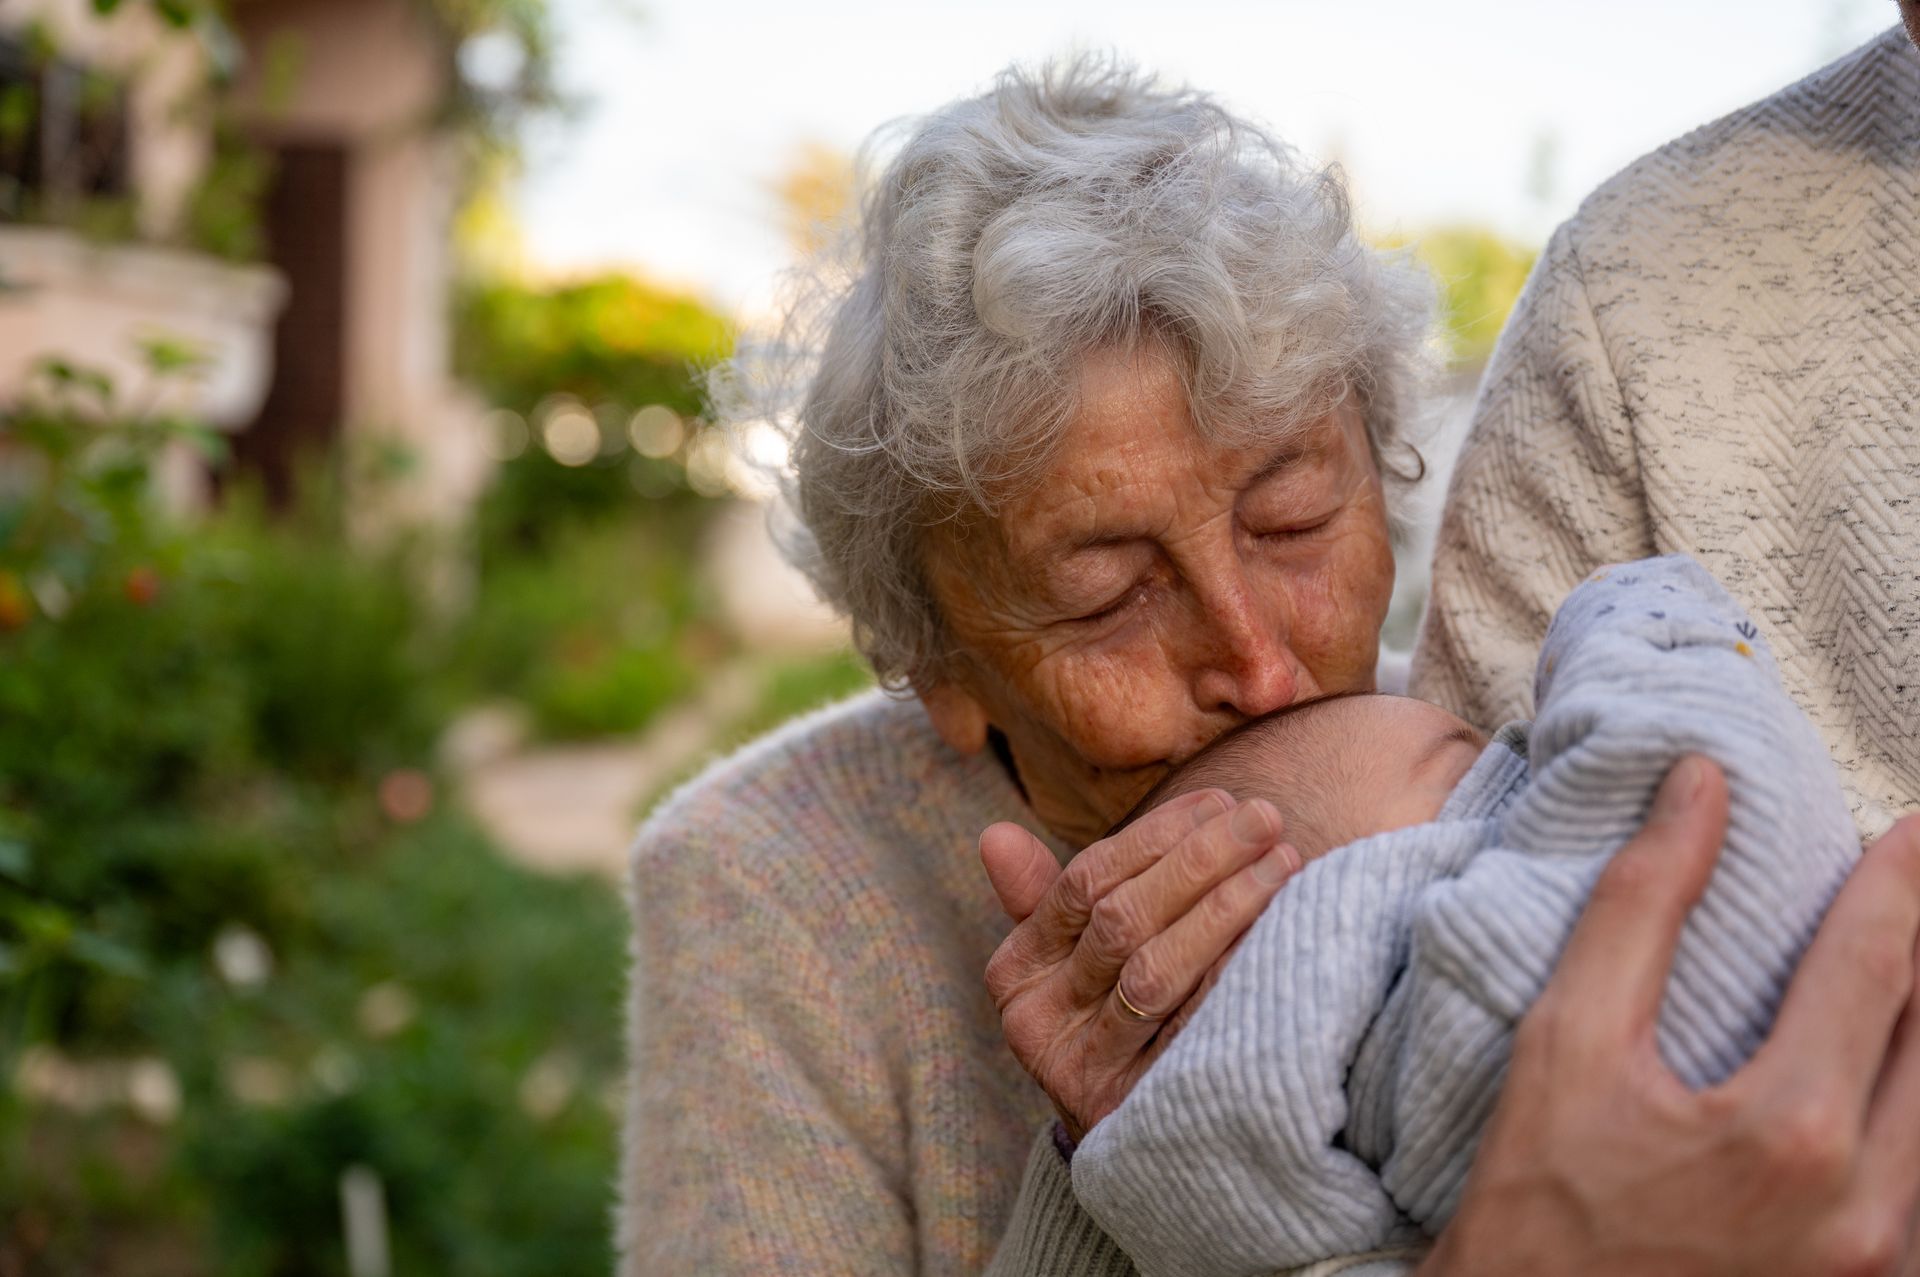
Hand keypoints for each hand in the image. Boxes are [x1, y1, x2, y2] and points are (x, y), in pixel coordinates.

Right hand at [980, 789, 1300, 1140]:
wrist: (1136, 1149)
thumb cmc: (1110, 1024)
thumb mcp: (1067, 964)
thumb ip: (1042, 898)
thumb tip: (994, 834)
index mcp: (1017, 976)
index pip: (1083, 885)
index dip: (1154, 837)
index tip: (1217, 802)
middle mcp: (1038, 1025)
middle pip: (1121, 922)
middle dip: (1199, 860)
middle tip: (1264, 817)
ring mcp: (1086, 1071)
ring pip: (1155, 973)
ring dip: (1225, 908)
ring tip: (1282, 863)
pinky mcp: (1139, 1112)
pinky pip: (1195, 1031)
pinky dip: (1234, 978)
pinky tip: (1278, 937)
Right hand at [1420, 757, 1919, 1276]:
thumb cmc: (1537, 1206)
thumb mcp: (1565, 1043)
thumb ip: (1639, 908)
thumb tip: (1698, 790)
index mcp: (1791, 1130)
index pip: (1875, 964)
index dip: (1898, 882)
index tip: (1909, 831)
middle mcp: (1864, 1206)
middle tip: (1911, 892)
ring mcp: (1877, 1261)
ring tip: (1900, 977)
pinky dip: (1908, 1107)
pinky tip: (1881, 1076)